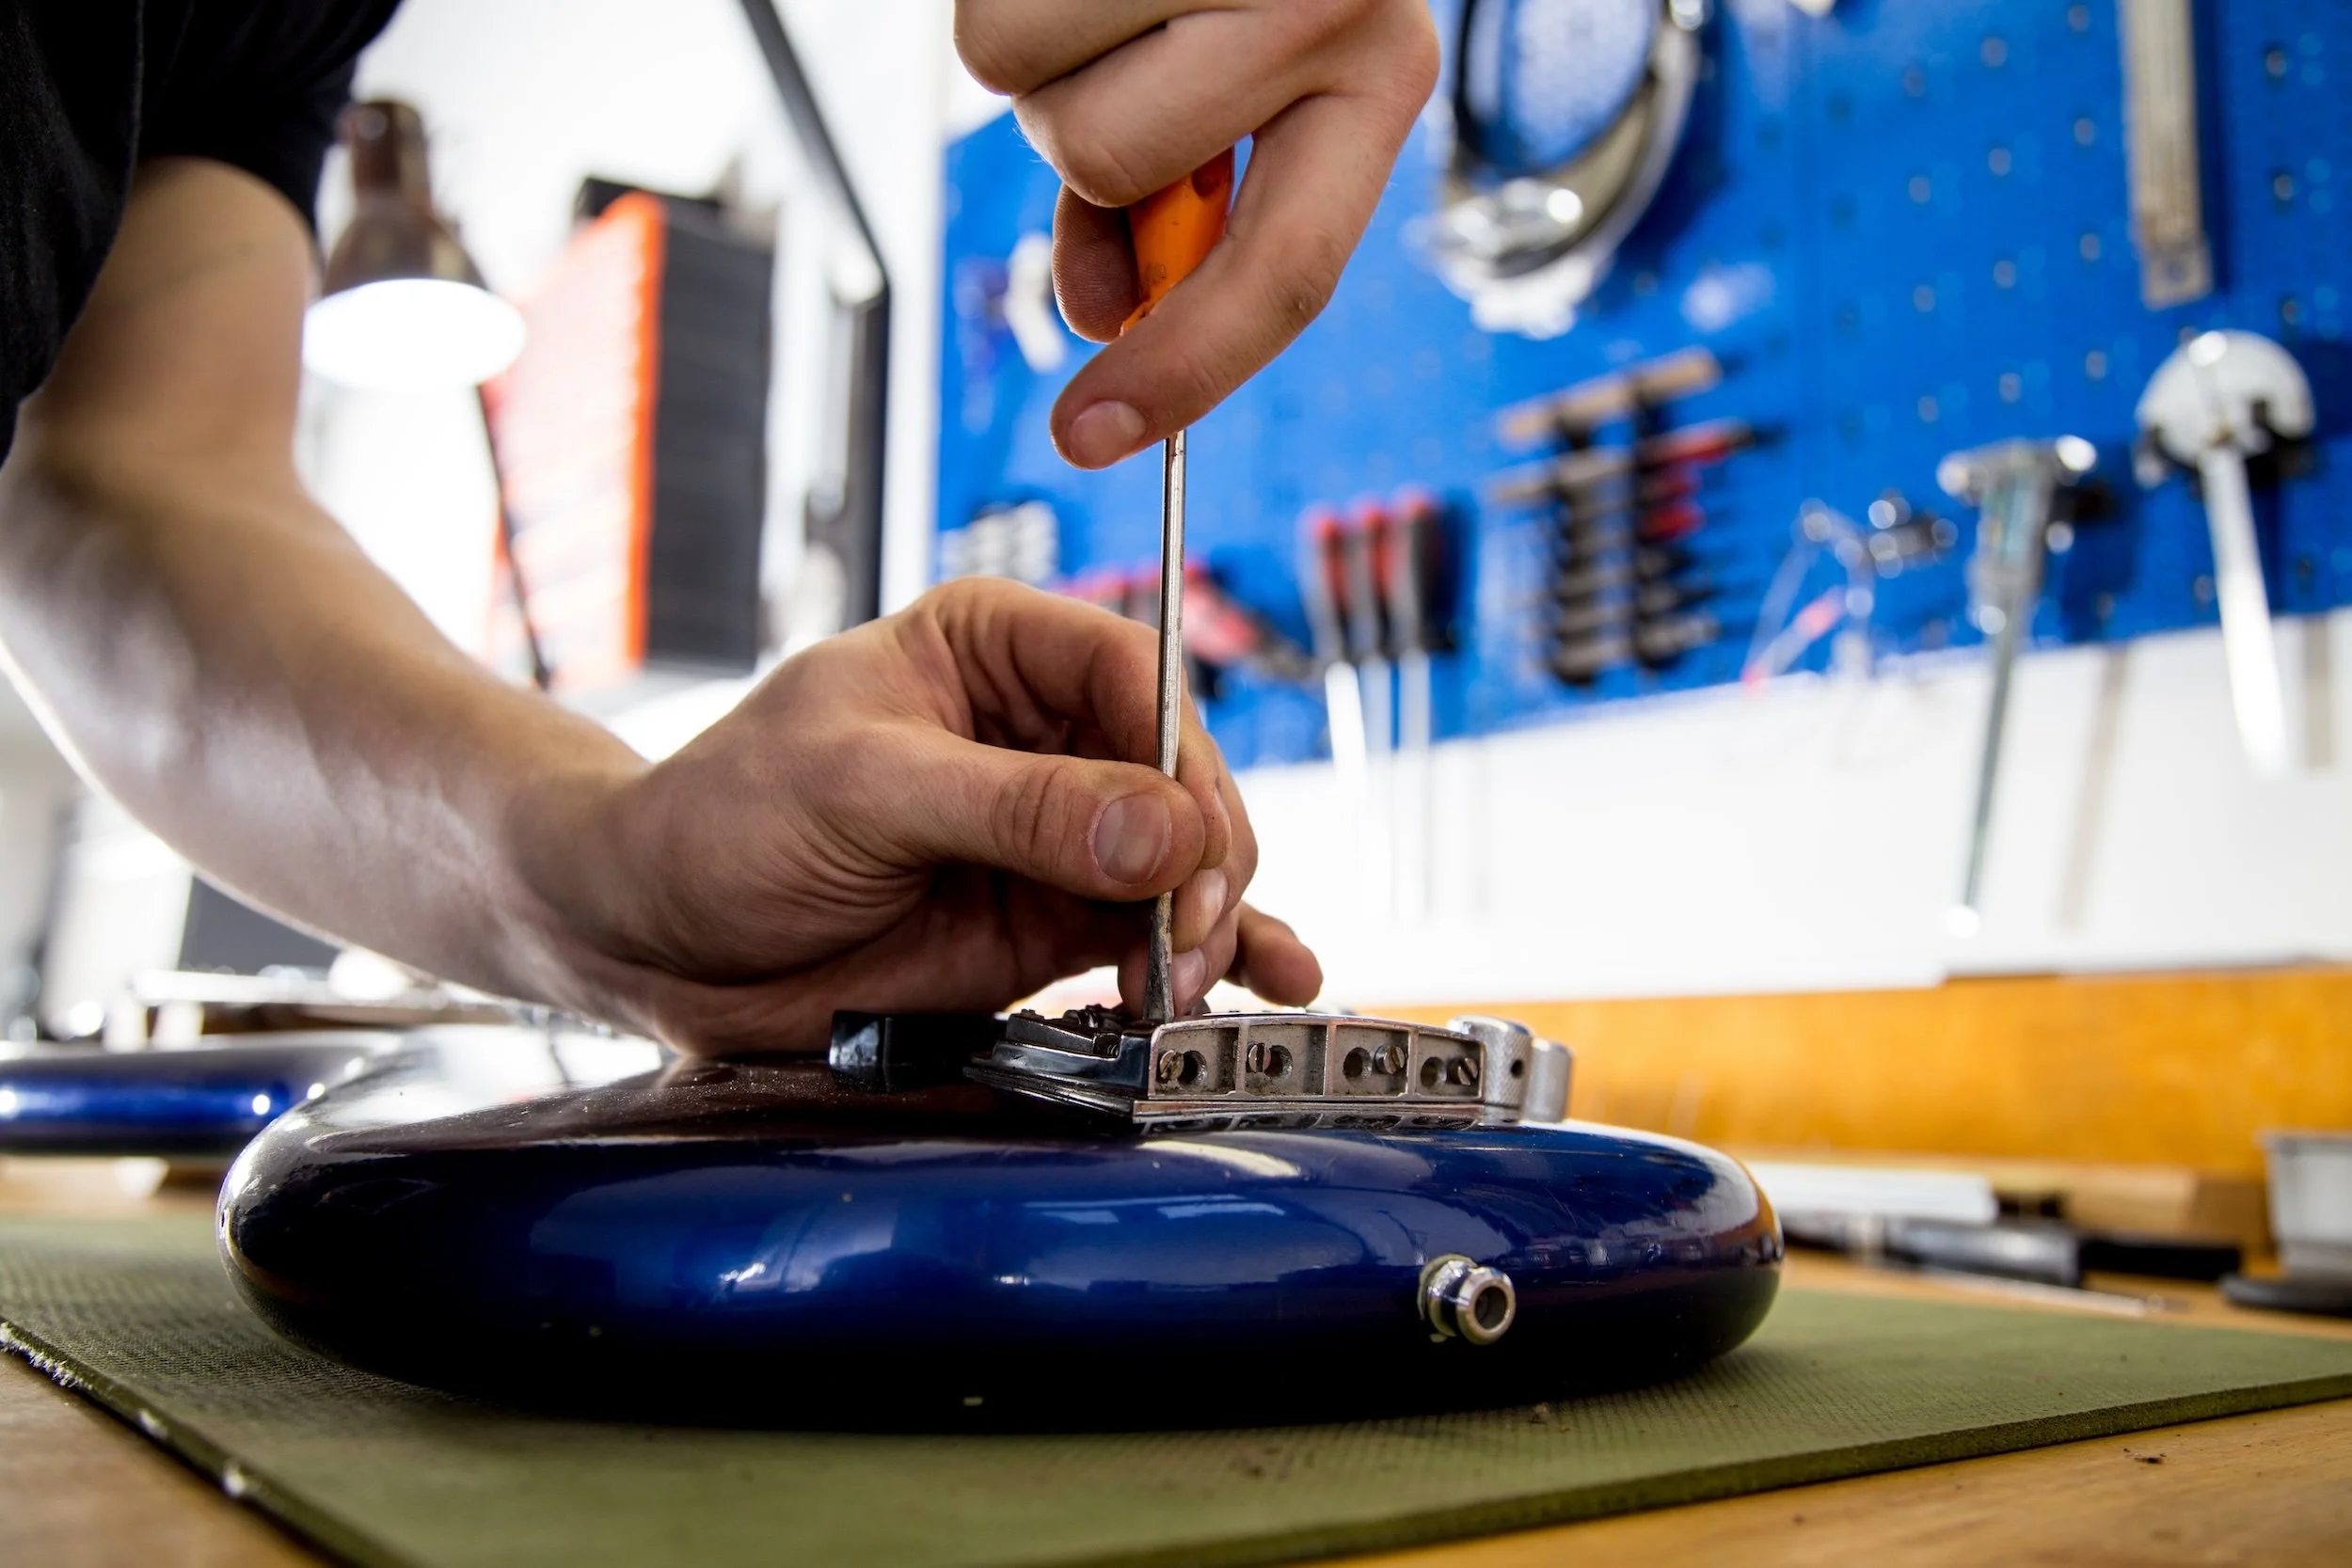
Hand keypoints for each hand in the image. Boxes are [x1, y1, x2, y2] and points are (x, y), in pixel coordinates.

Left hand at [534, 578, 1322, 1053]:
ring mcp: (1056, 832)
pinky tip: (1266, 984)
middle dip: (1202, 857)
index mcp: (995, 646)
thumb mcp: (863, 793)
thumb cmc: (724, 821)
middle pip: (1182, 777)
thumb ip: (1016, 810)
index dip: (1182, 760)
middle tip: (1183, 936)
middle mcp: (1043, 731)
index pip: (1136, 677)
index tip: (1187, 848)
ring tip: (1188, 985)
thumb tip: (1165, 831)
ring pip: (1185, 864)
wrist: (654, 940)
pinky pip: (1157, 934)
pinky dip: (1214, 960)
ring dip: (1212, 922)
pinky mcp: (1050, 923)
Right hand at [956, 0, 1438, 468]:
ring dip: (1038, 69)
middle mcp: (1326, 3)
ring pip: (1032, 93)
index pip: (1285, 272)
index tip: (1089, 439)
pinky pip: (991, 26)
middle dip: (1078, 151)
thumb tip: (1100, 319)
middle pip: (1109, 166)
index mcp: (1379, 74)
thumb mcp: (1254, 100)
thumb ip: (1181, 217)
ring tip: (1106, 10)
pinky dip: (1011, 11)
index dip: (1184, 370)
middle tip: (1121, 81)